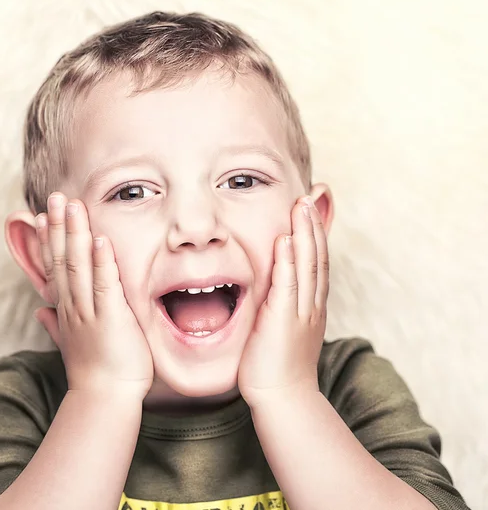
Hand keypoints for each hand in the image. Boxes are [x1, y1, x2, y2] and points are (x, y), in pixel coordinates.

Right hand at [33, 192, 153, 398]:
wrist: (104, 399)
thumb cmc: (94, 372)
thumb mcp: (69, 343)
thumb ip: (55, 325)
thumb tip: (40, 311)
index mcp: (67, 309)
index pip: (54, 268)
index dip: (50, 241)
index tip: (45, 217)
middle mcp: (74, 305)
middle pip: (63, 259)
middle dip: (60, 227)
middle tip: (56, 197)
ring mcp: (90, 310)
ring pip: (78, 265)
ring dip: (76, 234)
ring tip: (72, 205)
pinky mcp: (111, 317)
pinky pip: (105, 284)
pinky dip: (102, 261)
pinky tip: (100, 238)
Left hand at [238, 196, 327, 408]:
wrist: (283, 398)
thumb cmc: (278, 365)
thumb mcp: (286, 328)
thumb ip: (283, 303)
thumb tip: (277, 287)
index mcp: (312, 305)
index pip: (317, 261)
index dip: (316, 233)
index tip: (311, 207)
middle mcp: (311, 304)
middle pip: (316, 257)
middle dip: (314, 225)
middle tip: (310, 195)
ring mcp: (300, 312)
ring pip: (307, 265)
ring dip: (305, 233)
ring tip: (301, 206)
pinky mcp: (283, 321)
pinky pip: (288, 285)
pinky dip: (288, 261)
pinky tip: (285, 239)